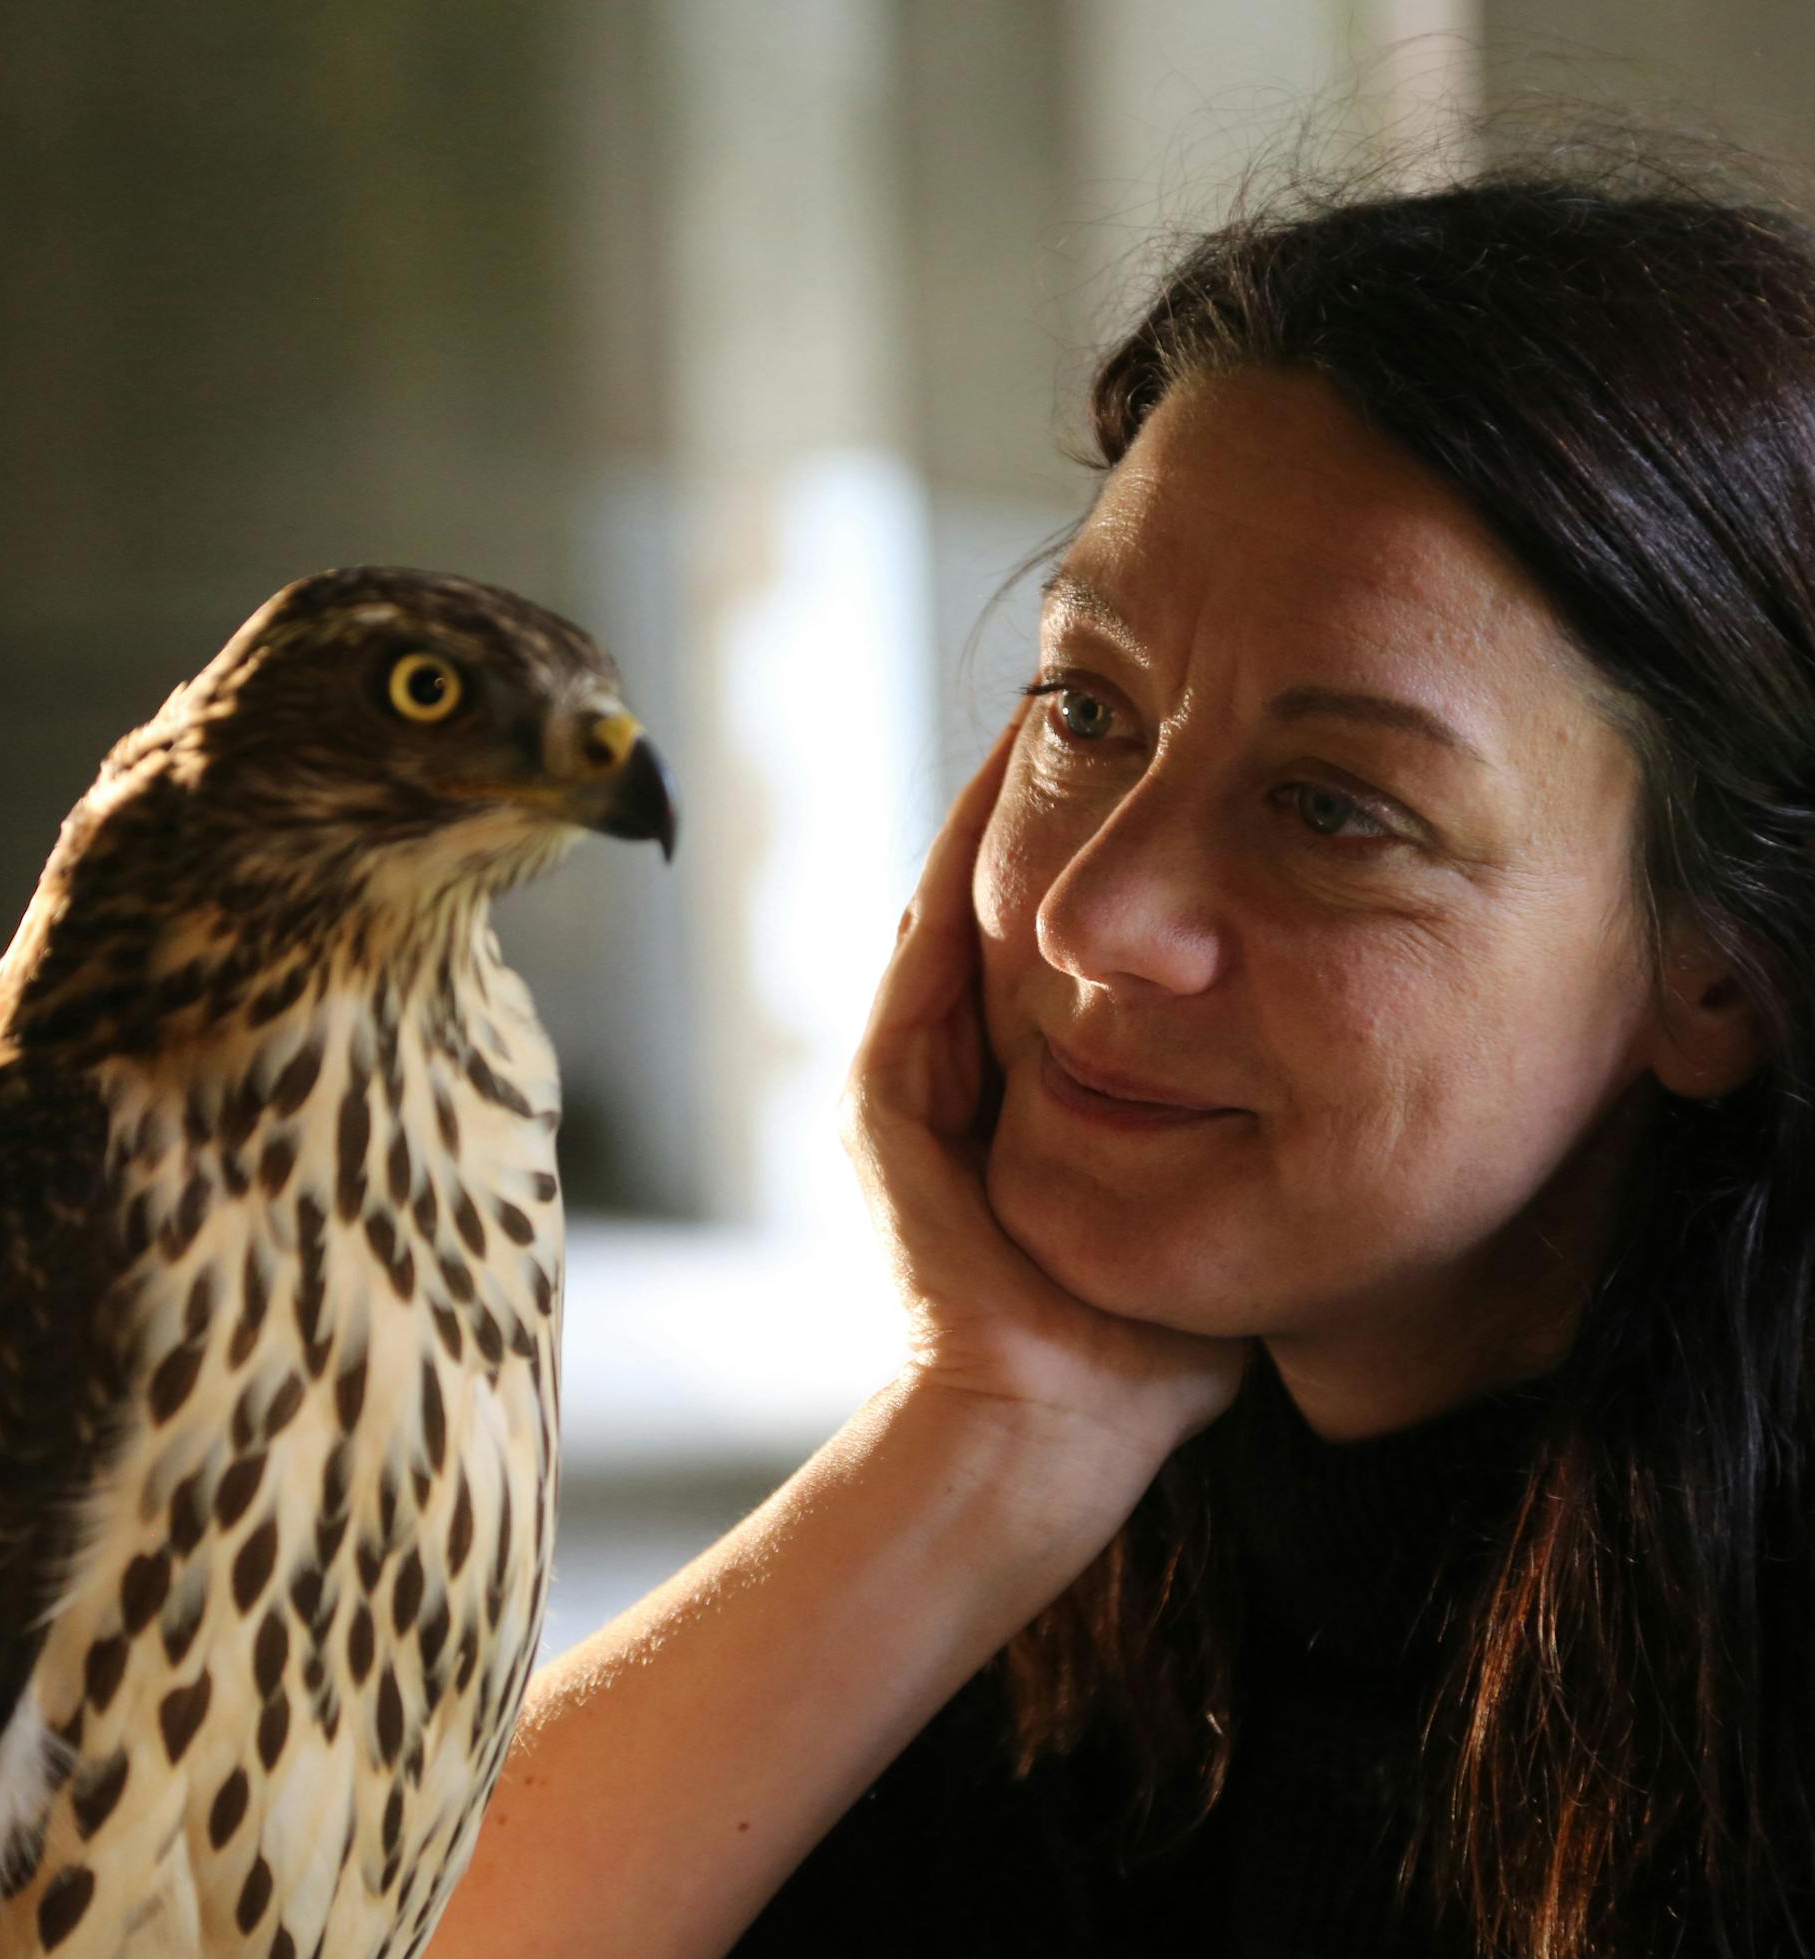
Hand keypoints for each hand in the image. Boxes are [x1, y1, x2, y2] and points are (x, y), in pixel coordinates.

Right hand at [840, 715, 1246, 1494]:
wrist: (1054, 1432)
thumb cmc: (1148, 1346)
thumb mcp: (1215, 1203)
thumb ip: (1241, 1128)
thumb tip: (1348, 1047)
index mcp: (1036, 1091)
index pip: (1067, 938)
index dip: (1108, 842)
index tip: (1171, 757)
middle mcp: (968, 1070)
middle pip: (1003, 900)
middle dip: (1051, 801)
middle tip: (1096, 697)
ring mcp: (915, 1083)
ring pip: (956, 905)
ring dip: (997, 809)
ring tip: (1054, 706)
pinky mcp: (888, 1104)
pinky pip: (924, 956)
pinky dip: (956, 867)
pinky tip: (999, 787)